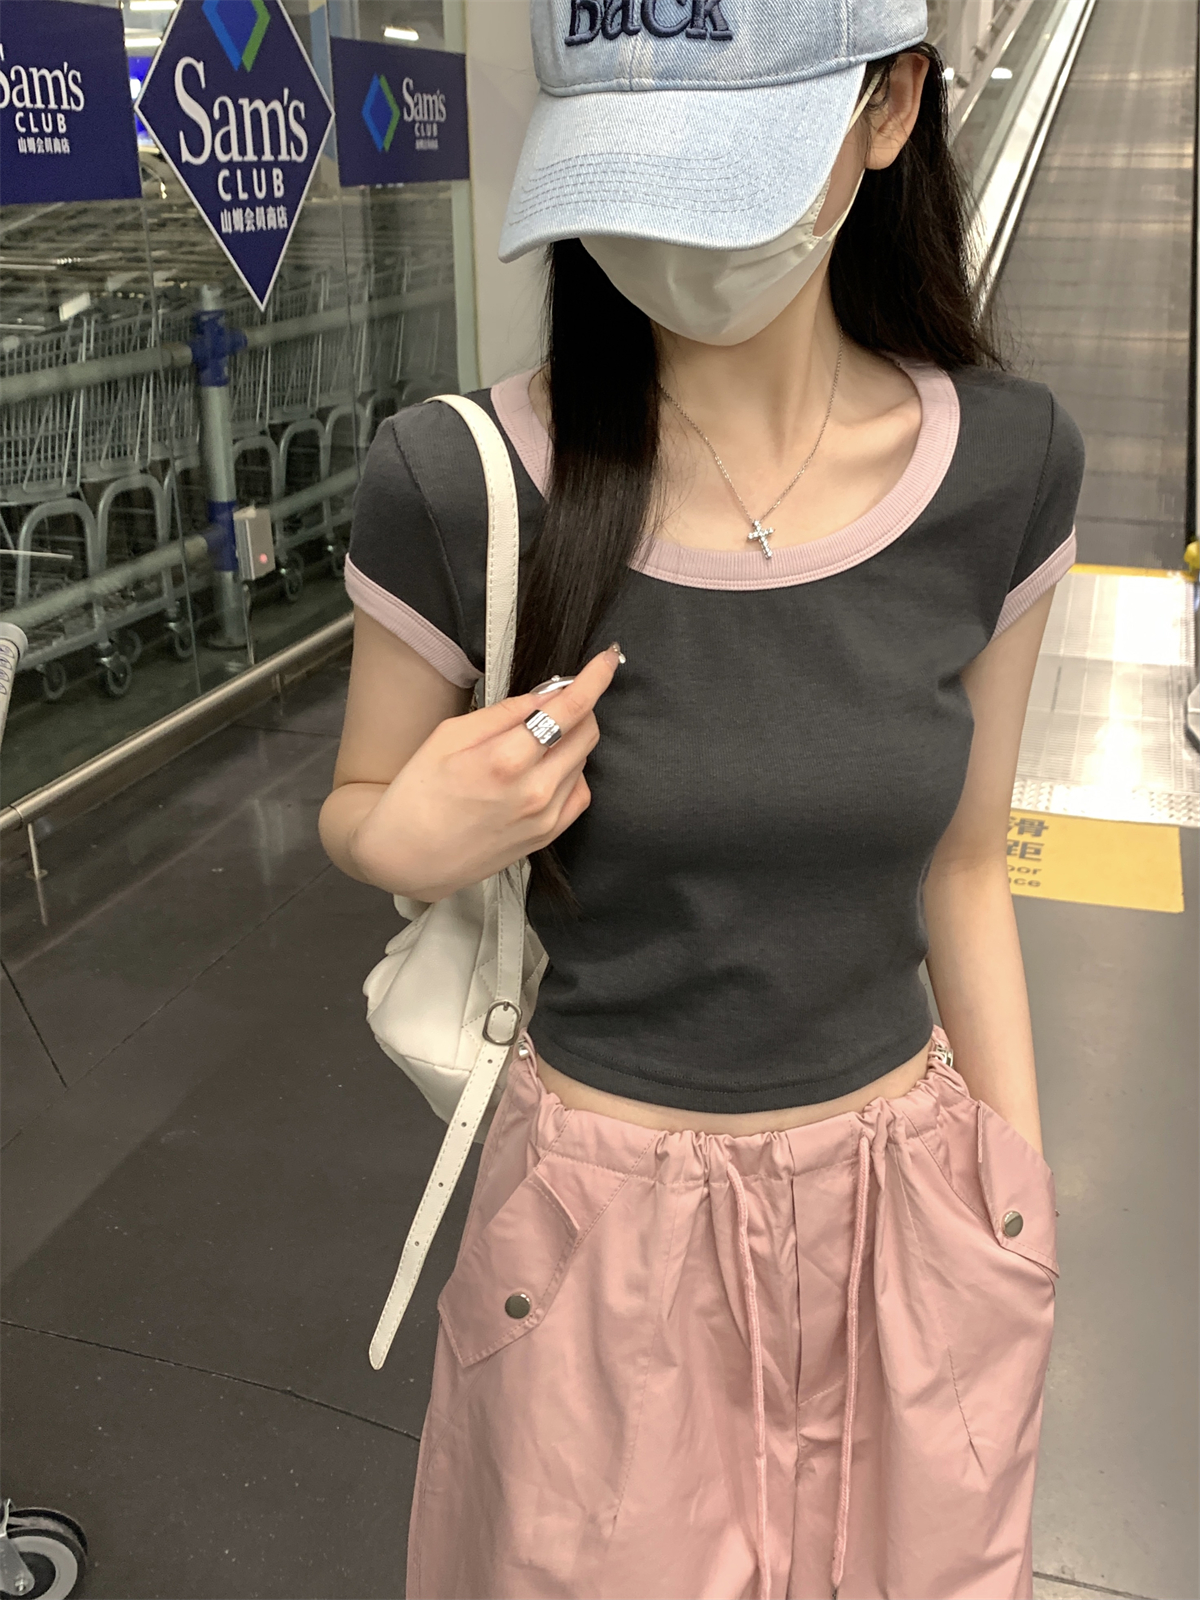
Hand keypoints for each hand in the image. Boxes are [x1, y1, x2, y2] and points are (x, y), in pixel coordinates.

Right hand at [349, 643, 622, 899]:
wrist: (406, 858)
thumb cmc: (418, 792)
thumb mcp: (449, 736)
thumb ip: (505, 712)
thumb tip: (548, 694)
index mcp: (506, 759)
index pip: (570, 708)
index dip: (596, 678)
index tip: (609, 659)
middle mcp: (535, 790)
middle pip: (587, 731)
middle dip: (578, 707)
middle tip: (553, 702)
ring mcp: (545, 817)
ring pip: (584, 760)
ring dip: (570, 740)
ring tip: (532, 743)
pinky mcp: (547, 836)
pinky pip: (581, 792)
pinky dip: (572, 772)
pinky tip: (544, 770)